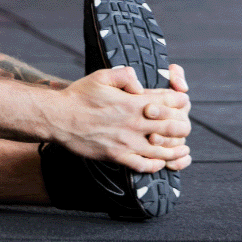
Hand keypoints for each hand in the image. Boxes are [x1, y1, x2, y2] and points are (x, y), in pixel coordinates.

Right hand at [53, 66, 191, 173]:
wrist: (57, 118)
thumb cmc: (78, 96)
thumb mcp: (100, 76)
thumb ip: (124, 75)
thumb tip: (140, 82)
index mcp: (133, 102)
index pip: (169, 101)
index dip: (180, 100)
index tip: (183, 101)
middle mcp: (134, 123)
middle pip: (173, 127)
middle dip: (183, 126)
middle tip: (184, 125)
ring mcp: (127, 142)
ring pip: (163, 150)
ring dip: (176, 150)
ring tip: (183, 149)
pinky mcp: (117, 156)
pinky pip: (143, 165)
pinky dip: (155, 165)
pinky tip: (158, 162)